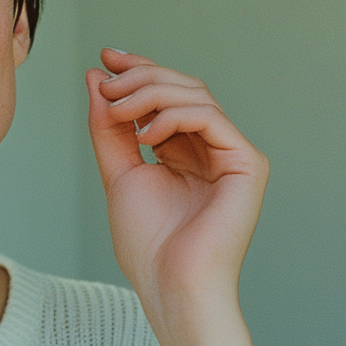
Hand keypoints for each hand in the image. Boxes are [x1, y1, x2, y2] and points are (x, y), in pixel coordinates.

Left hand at [85, 47, 291, 345]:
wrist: (171, 286)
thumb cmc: (148, 244)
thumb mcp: (119, 172)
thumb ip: (109, 127)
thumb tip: (99, 77)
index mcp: (187, 152)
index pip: (168, 96)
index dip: (140, 72)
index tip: (106, 59)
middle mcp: (214, 149)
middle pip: (183, 88)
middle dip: (141, 77)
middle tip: (108, 83)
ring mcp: (234, 155)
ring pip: (196, 96)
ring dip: (150, 94)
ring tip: (118, 111)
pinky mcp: (247, 165)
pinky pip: (210, 117)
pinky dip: (173, 115)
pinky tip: (146, 134)